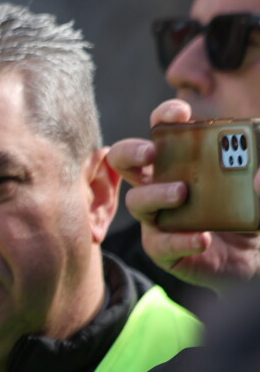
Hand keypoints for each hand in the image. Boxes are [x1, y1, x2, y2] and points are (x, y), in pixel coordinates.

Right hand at [106, 97, 259, 290]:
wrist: (254, 256)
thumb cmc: (253, 208)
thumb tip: (258, 176)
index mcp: (184, 158)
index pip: (163, 129)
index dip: (164, 116)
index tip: (181, 114)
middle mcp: (162, 183)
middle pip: (125, 160)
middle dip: (131, 152)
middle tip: (152, 153)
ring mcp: (159, 215)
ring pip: (136, 201)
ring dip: (155, 194)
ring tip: (182, 193)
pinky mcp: (163, 247)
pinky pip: (158, 243)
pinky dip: (178, 240)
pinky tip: (201, 238)